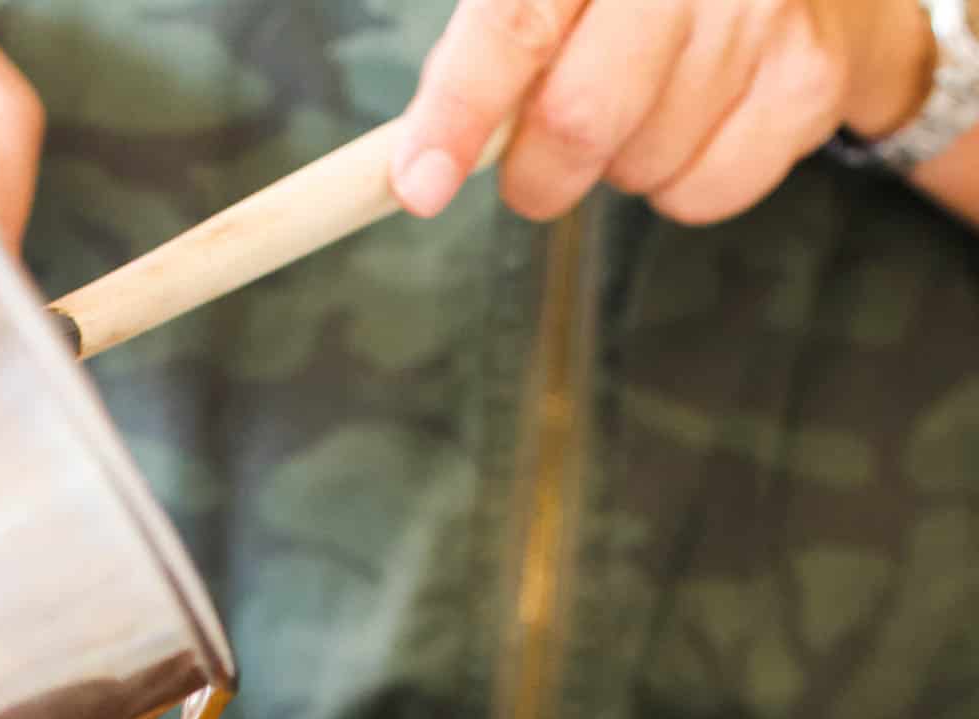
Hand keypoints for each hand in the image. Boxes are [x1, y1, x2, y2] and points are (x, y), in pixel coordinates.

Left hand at [392, 0, 935, 223]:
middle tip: (534, 171)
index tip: (419, 183)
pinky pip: (702, 194)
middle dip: (538, 173)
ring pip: (640, 166)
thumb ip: (499, 34)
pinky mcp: (806, 79)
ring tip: (645, 103)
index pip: (516, 21)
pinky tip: (694, 122)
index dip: (459, 110)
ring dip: (618, 165)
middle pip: (579, 118)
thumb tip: (421, 154)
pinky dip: (678, 185)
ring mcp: (759, 13)